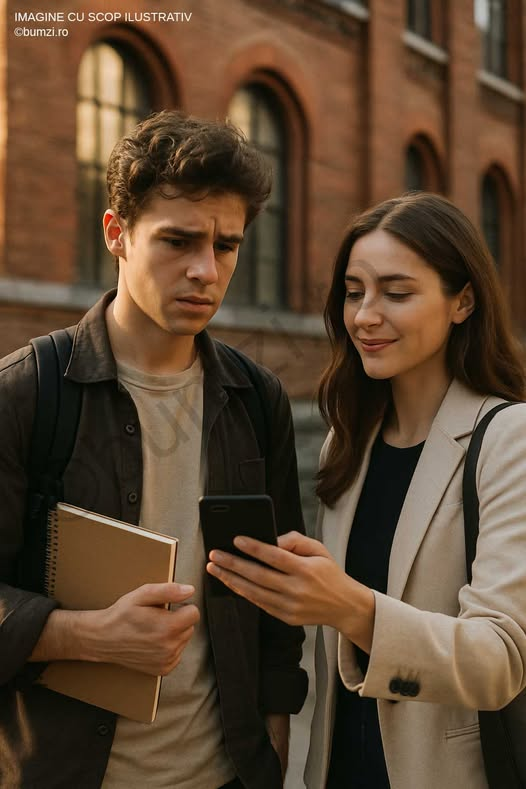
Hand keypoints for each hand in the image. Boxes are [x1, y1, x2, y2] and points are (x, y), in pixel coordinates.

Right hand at [31, 583, 199, 675]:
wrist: (103, 639)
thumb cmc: (121, 615)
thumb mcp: (142, 595)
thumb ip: (168, 590)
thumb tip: (189, 590)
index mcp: (168, 627)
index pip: (194, 613)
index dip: (182, 607)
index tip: (169, 608)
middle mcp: (169, 647)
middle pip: (190, 627)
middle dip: (178, 620)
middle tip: (157, 618)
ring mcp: (167, 660)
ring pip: (184, 640)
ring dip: (174, 634)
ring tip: (153, 630)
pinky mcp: (163, 669)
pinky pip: (177, 654)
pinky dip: (169, 647)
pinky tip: (153, 642)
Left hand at [207, 532, 374, 650]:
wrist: (344, 606)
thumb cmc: (329, 573)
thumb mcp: (319, 549)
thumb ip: (295, 541)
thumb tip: (270, 539)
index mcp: (306, 570)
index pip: (275, 557)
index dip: (254, 548)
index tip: (236, 539)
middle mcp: (297, 590)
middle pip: (258, 575)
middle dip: (233, 564)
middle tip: (214, 555)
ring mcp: (290, 606)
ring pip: (254, 592)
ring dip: (231, 580)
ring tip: (215, 568)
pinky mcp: (285, 617)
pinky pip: (259, 603)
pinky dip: (243, 592)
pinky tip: (231, 582)